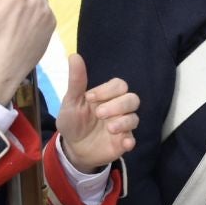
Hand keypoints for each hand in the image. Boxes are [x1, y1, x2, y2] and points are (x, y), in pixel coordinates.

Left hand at [56, 53, 138, 170]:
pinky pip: (133, 139)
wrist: (72, 148)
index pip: (119, 85)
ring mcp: (122, 126)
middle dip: (118, 105)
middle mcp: (118, 109)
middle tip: (99, 114)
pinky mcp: (122, 142)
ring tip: (109, 129)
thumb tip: (74, 56)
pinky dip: (130, 140)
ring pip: (134, 118)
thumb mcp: (71, 102)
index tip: (89, 98)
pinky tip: (123, 143)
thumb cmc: (73, 121)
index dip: (107, 90)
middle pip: (132, 99)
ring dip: (124, 122)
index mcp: (107, 96)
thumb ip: (76, 81)